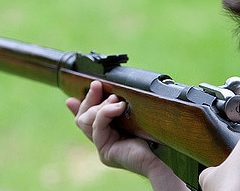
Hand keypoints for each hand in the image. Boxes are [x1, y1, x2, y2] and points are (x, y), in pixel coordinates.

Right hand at [66, 81, 187, 189]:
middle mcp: (104, 140)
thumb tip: (112, 90)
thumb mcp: (134, 114)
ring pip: (86, 121)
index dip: (79, 105)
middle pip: (83, 118)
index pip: (88, 118)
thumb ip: (119, 106)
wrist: (165, 154)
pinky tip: (118, 107)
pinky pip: (98, 127)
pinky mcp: (106, 151)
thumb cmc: (155, 134)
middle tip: (96, 85)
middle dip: (88, 99)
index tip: (74, 94)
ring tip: (116, 99)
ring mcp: (103, 146)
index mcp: (110, 132)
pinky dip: (106, 113)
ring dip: (100, 106)